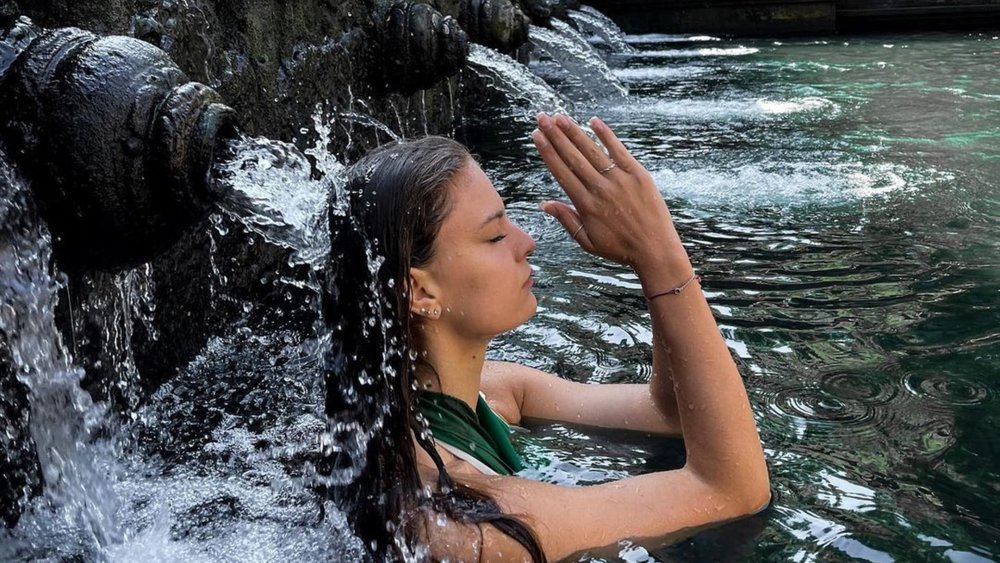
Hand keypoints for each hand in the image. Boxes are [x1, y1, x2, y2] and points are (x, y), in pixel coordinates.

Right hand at [532, 113, 688, 272]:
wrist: (655, 249)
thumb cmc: (620, 248)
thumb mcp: (587, 242)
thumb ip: (566, 220)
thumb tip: (544, 204)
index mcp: (586, 205)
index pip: (561, 172)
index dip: (548, 152)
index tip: (537, 136)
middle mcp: (600, 189)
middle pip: (573, 157)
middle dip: (555, 136)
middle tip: (542, 118)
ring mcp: (620, 180)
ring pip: (592, 151)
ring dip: (575, 132)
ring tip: (560, 117)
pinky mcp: (638, 174)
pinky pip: (619, 150)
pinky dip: (606, 135)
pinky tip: (593, 121)